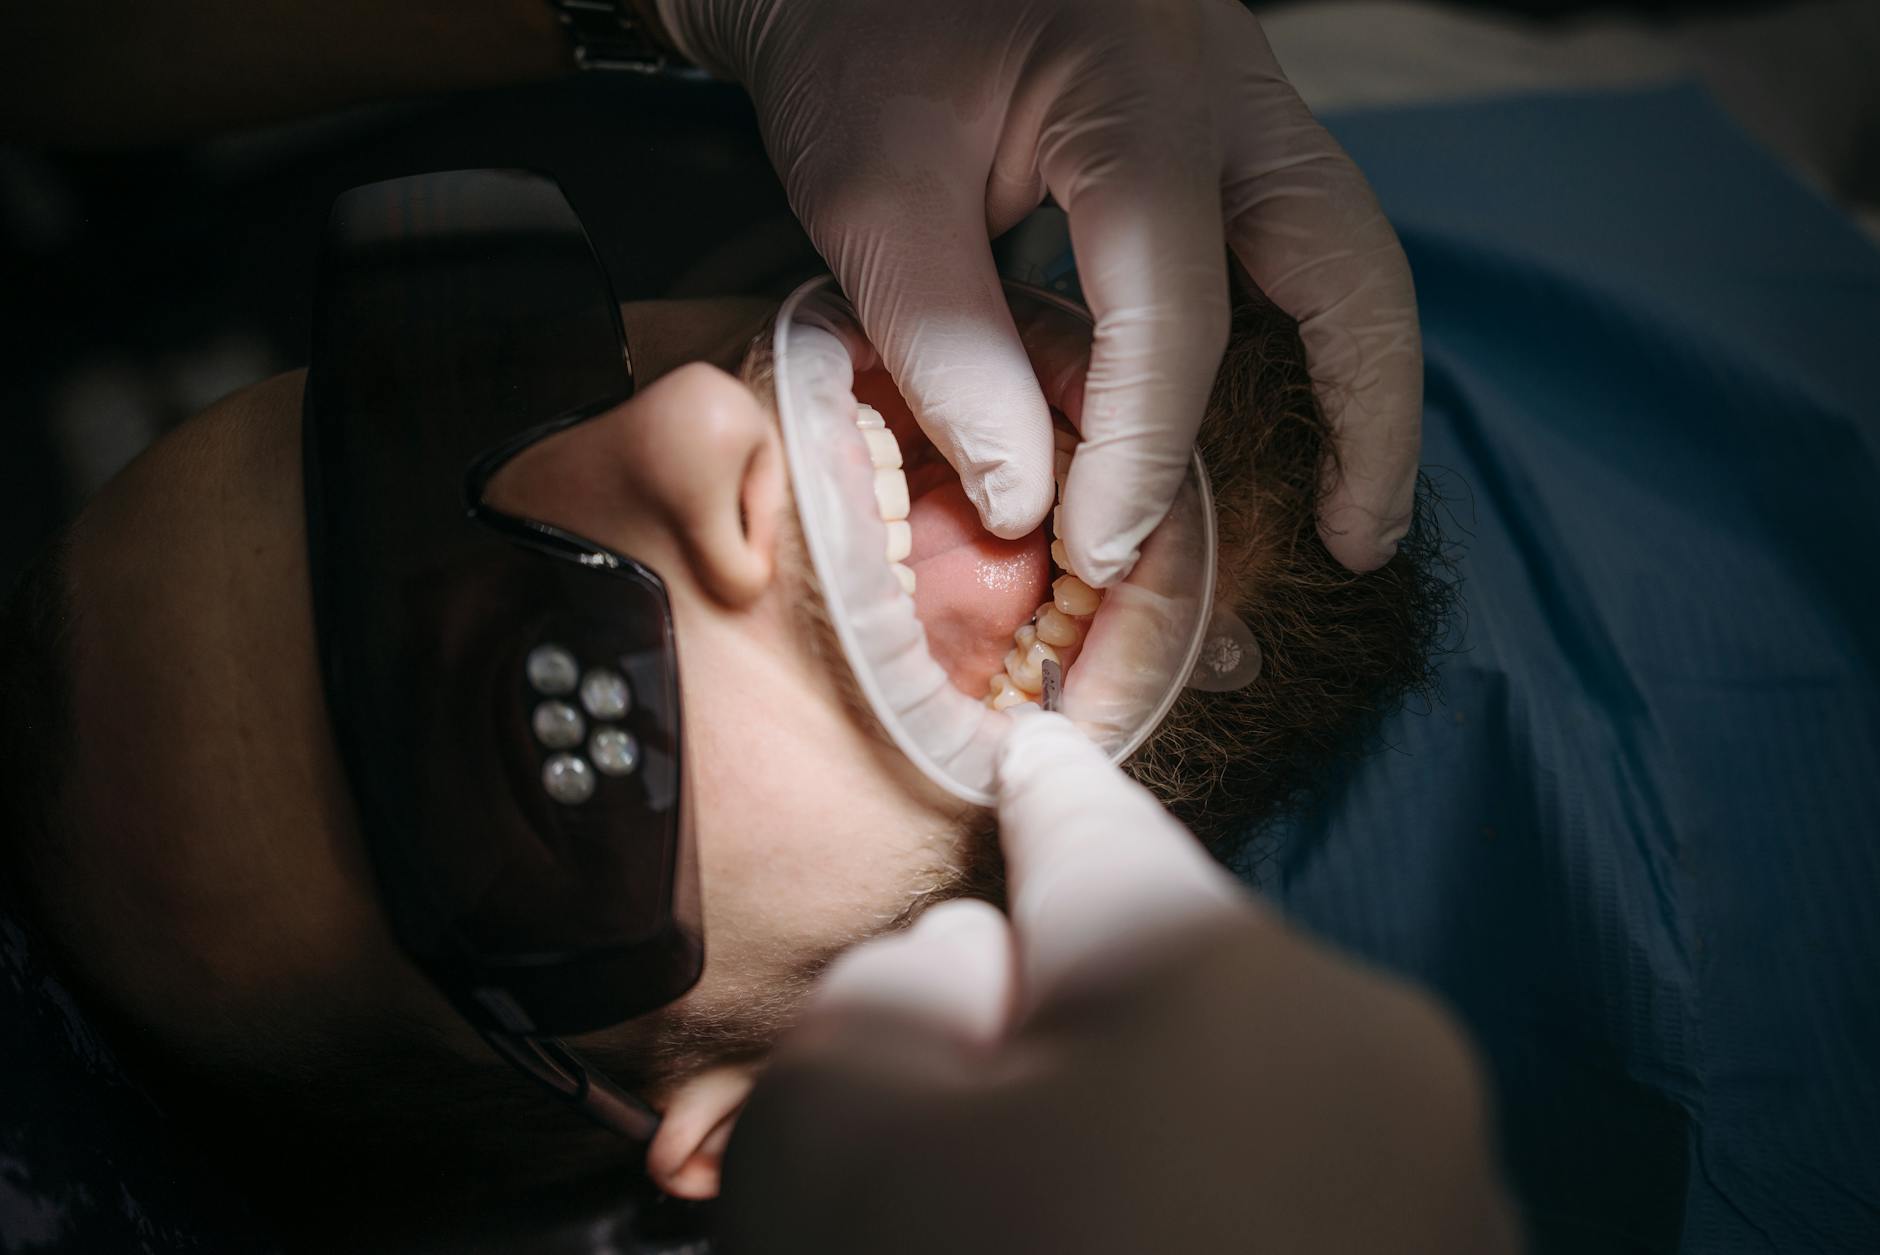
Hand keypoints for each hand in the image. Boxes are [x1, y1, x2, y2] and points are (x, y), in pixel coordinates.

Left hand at [656, 0, 1421, 580]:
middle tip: (1353, 543)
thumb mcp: (868, 190)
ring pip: (1348, 250)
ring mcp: (1238, 102)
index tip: (1102, 549)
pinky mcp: (1222, 128)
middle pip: (1349, 261)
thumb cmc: (857, 46)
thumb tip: (1026, 500)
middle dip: (1370, 414)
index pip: (1174, 303)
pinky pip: (1296, 243)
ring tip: (1348, 512)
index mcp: (1137, 89)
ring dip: (1361, 383)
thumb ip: (945, 342)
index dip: (1145, 446)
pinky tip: (1279, 429)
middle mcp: (1224, 90)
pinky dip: (1304, 343)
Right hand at [714, 713, 1519, 1254]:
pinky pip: (1288, 1208)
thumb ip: (877, 1009)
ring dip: (1115, 1142)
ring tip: (1021, 1216)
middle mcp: (1376, 1061)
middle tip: (938, 1121)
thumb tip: (966, 977)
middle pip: (1161, 987)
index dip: (1032, 789)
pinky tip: (1119, 1246)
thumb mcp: (846, 1148)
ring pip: (1228, 1111)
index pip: (1096, 830)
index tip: (1023, 751)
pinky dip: (1194, 1217)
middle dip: (1046, 1023)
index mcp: (1236, 973)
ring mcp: (1443, 1199)